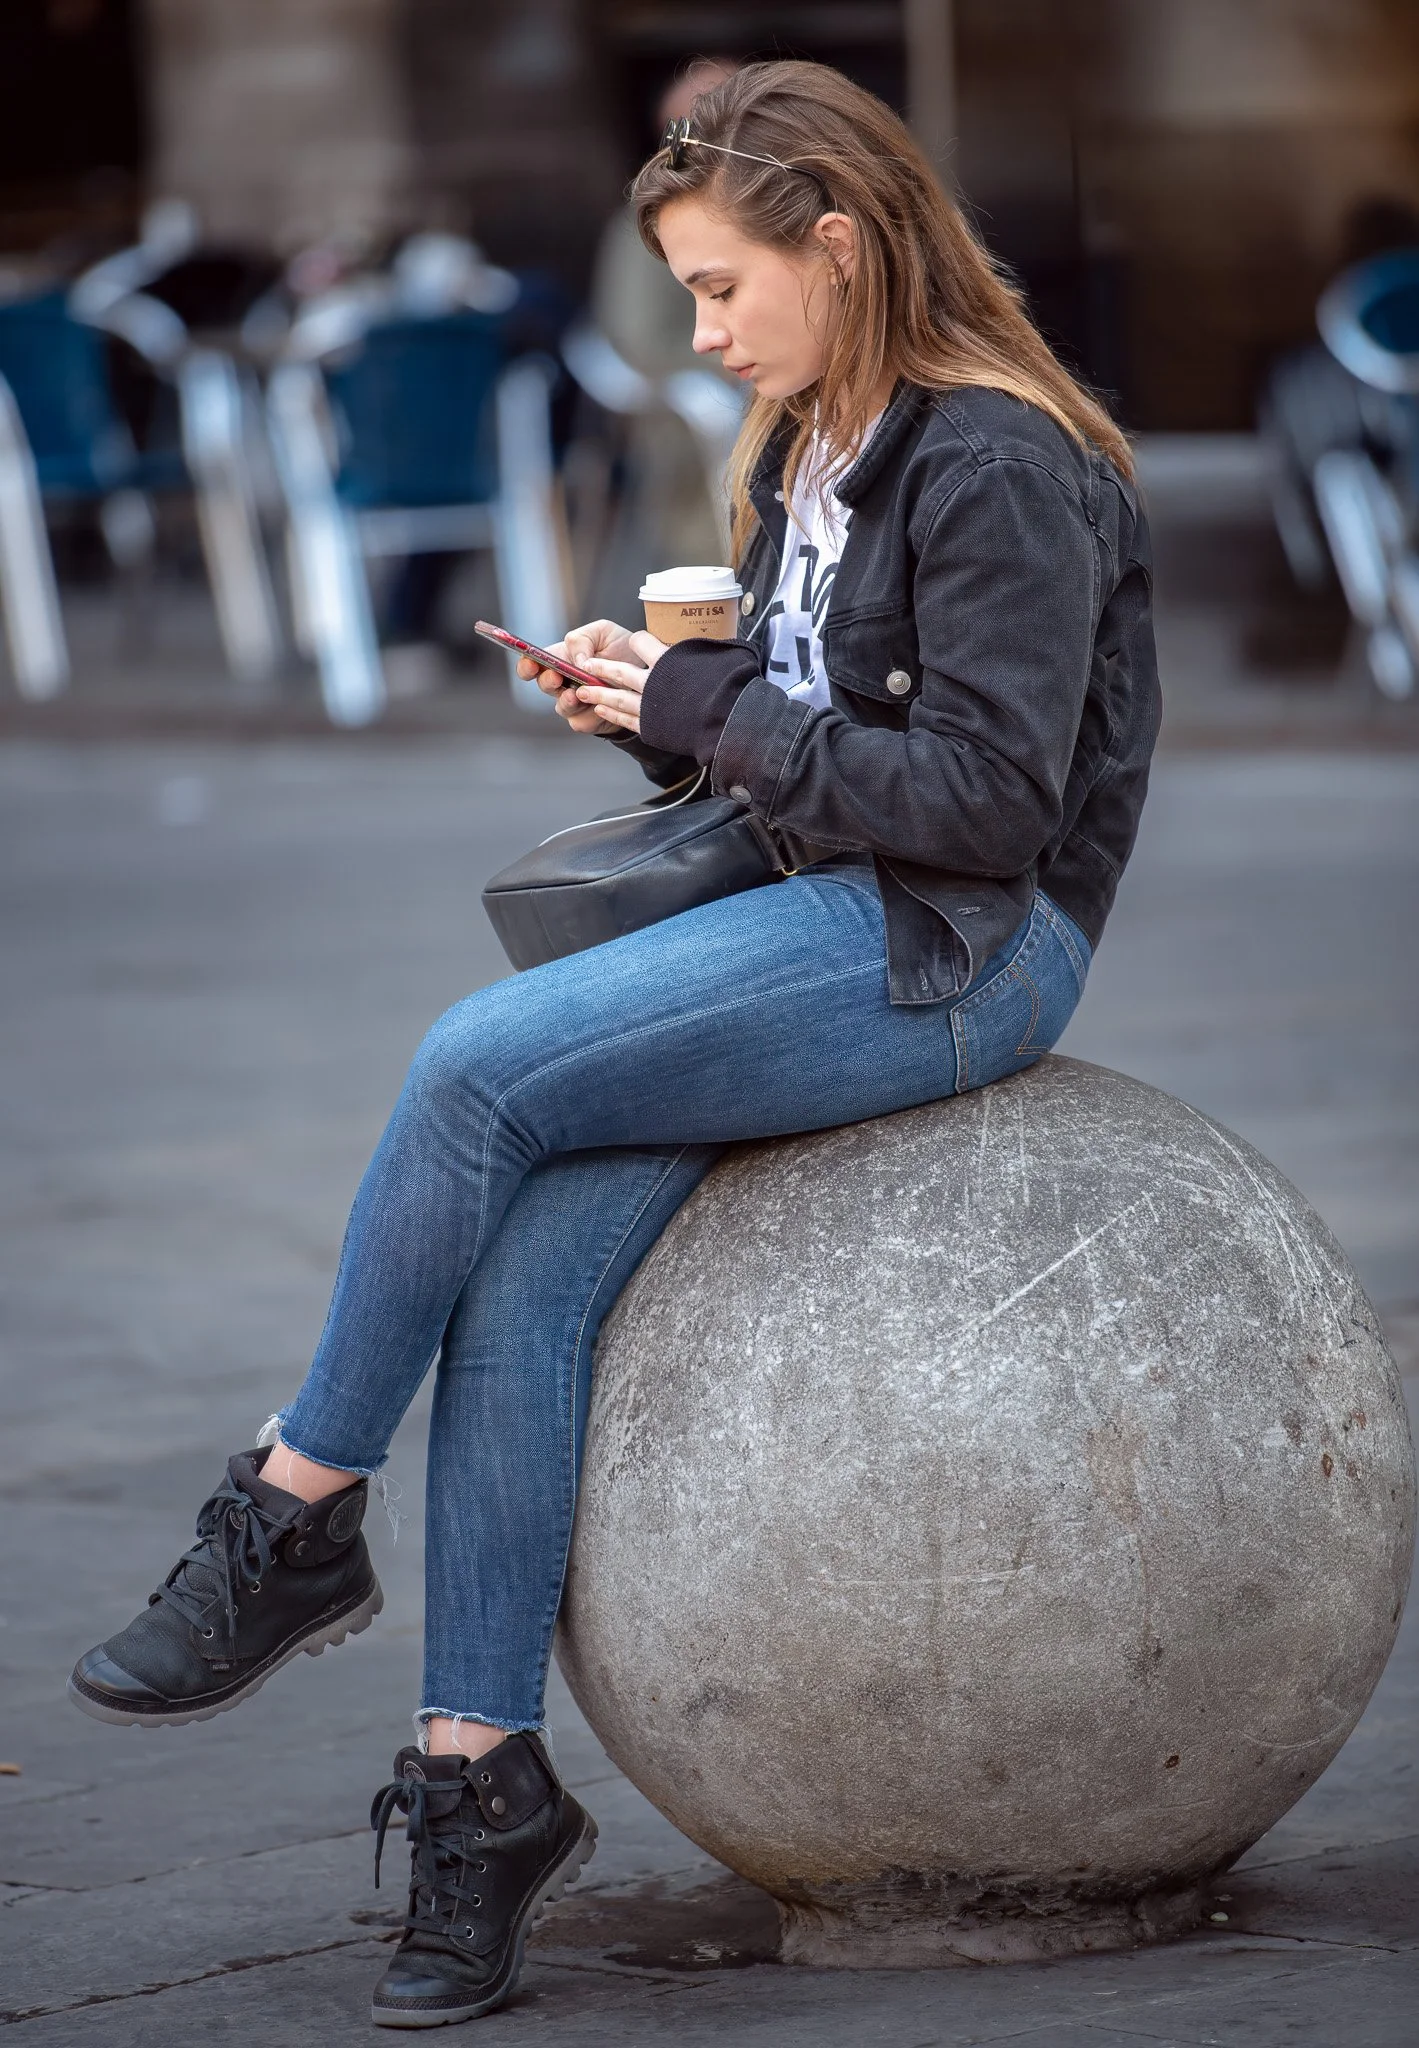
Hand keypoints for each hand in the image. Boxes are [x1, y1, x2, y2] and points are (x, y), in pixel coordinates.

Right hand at [516, 620, 649, 735]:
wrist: (648, 678)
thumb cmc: (622, 651)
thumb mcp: (604, 632)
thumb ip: (583, 639)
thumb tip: (576, 660)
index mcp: (562, 658)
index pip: (534, 663)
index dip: (527, 664)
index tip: (530, 663)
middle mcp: (563, 682)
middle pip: (544, 685)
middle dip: (547, 681)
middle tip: (557, 677)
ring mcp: (573, 703)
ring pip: (560, 706)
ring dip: (566, 701)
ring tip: (576, 695)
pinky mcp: (586, 720)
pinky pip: (579, 721)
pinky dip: (587, 715)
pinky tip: (598, 708)